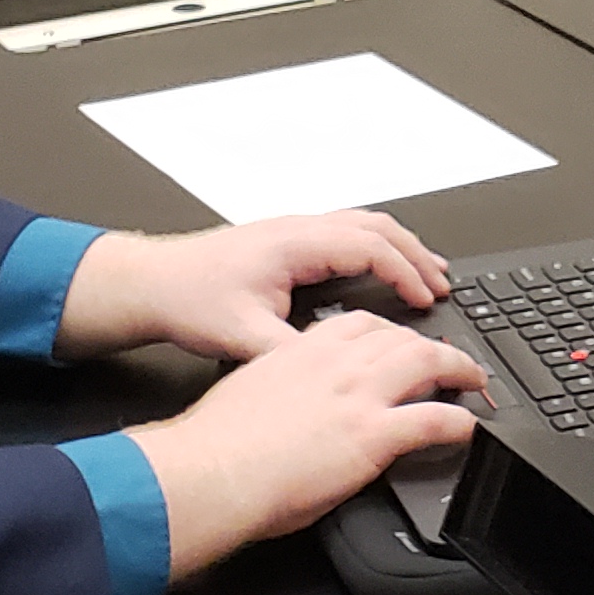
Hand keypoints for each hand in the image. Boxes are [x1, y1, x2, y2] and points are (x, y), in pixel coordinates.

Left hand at [56, 214, 450, 363]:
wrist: (150, 282)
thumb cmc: (189, 300)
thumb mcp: (244, 337)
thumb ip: (293, 353)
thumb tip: (333, 369)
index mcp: (295, 244)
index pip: (371, 247)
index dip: (407, 273)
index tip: (428, 299)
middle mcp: (297, 229)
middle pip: (377, 227)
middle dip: (416, 255)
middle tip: (443, 283)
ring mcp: (291, 230)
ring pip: (362, 224)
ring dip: (398, 246)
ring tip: (425, 272)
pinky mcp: (283, 241)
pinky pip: (345, 231)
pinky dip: (375, 247)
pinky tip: (376, 269)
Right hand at [128, 310, 484, 573]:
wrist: (212, 471)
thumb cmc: (217, 445)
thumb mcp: (249, 394)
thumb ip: (279, 388)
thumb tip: (288, 404)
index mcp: (303, 350)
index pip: (360, 324)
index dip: (389, 331)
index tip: (398, 339)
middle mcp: (337, 364)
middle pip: (402, 338)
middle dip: (433, 345)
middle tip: (449, 359)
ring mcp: (360, 396)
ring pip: (428, 363)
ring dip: (460, 370)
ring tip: (474, 382)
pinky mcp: (375, 435)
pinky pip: (436, 419)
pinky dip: (460, 422)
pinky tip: (469, 428)